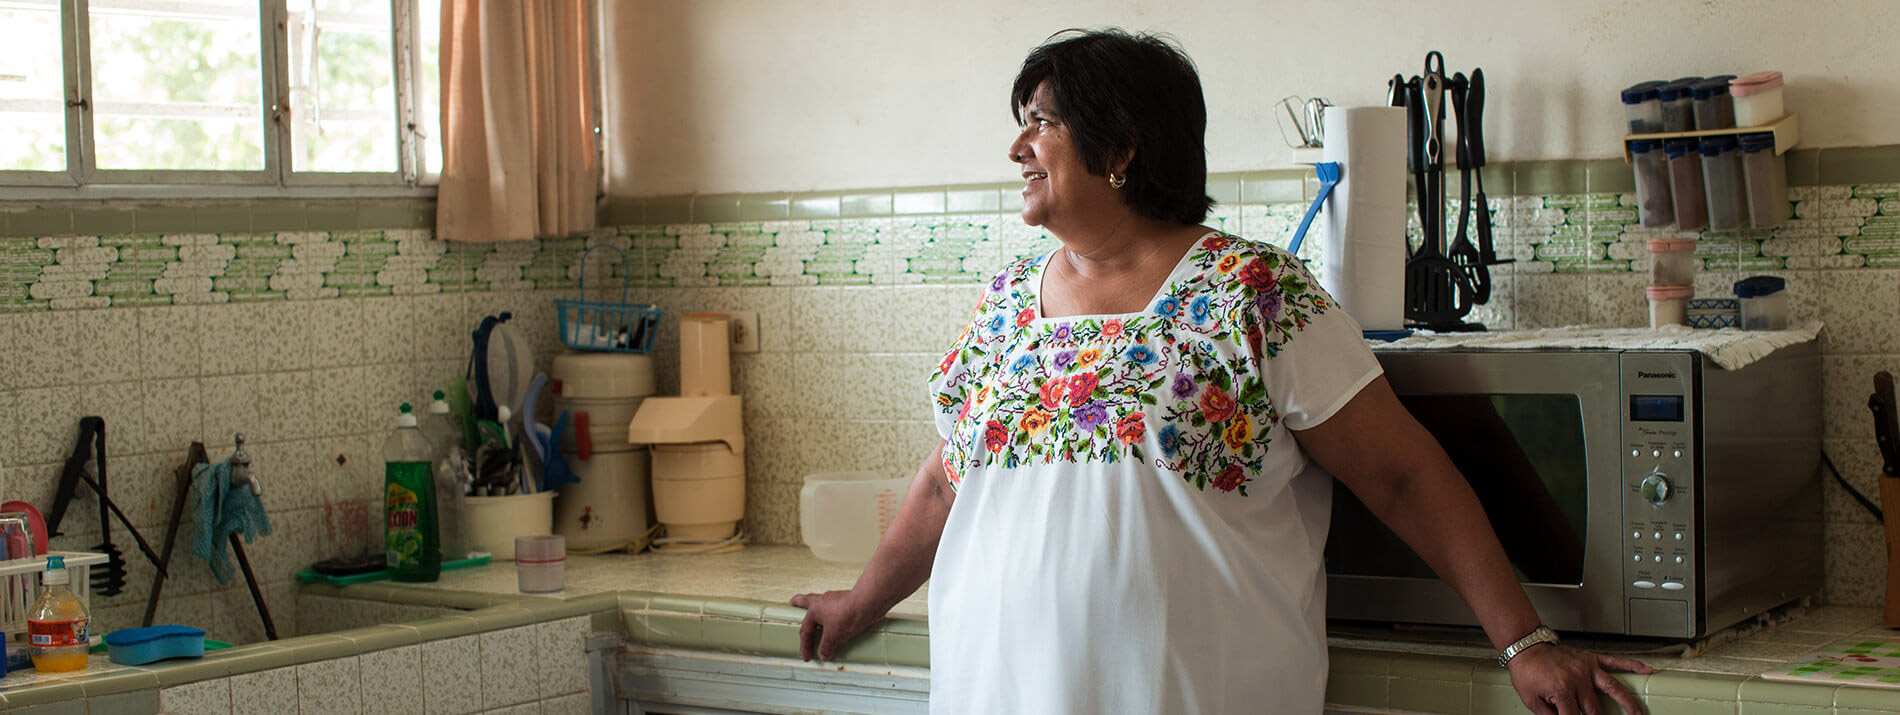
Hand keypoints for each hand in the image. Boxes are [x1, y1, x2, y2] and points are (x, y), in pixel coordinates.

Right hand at [789, 589, 876, 661]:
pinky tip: (840, 621)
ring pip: (823, 604)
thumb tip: (824, 654)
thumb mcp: (833, 637)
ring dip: (819, 610)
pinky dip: (835, 615)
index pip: (805, 630)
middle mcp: (823, 601)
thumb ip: (826, 647)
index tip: (807, 656)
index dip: (805, 645)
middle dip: (799, 603)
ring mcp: (836, 599)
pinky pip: (837, 609)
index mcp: (814, 609)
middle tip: (793, 603)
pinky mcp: (848, 601)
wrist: (867, 604)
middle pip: (807, 601)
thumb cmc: (847, 614)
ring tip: (818, 613)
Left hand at [1506, 643, 1652, 714]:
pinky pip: (1615, 661)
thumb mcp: (1531, 700)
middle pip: (1594, 709)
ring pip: (1614, 688)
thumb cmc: (1528, 671)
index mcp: (1562, 690)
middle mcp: (1578, 679)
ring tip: (1638, 713)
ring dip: (1628, 703)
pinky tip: (1645, 669)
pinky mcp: (1591, 659)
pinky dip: (1632, 665)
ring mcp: (1587, 668)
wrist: (1526, 647)